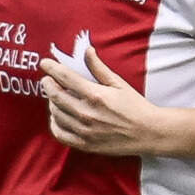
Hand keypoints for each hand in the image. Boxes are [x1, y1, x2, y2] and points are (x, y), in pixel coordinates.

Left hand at [39, 32, 163, 155]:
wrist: (149, 133)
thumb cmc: (136, 107)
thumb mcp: (119, 84)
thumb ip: (99, 68)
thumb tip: (87, 51)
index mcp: (95, 95)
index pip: (64, 77)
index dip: (51, 68)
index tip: (45, 64)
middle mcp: (87, 113)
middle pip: (55, 95)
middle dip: (47, 84)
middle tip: (48, 80)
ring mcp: (84, 130)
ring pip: (55, 113)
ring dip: (52, 102)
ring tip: (57, 97)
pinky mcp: (85, 144)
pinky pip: (59, 133)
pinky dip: (54, 123)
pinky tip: (59, 117)